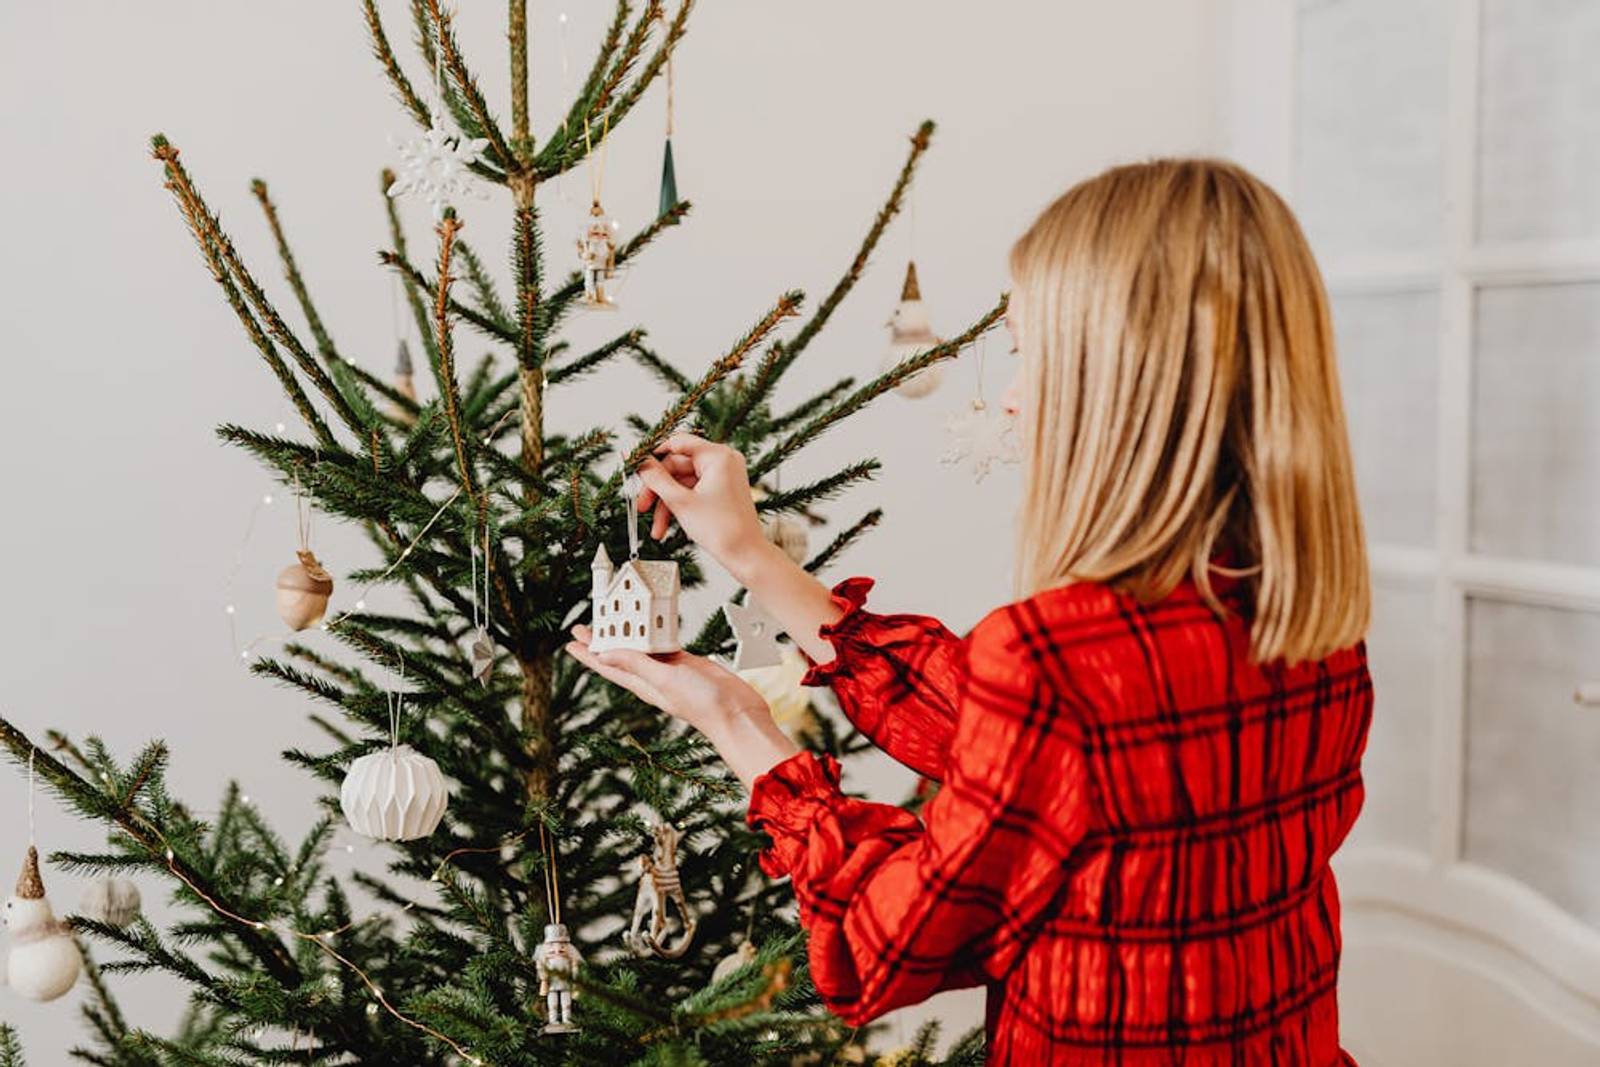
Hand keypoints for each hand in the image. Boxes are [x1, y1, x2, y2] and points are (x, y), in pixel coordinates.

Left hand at [563, 624, 800, 786]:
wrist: (737, 713)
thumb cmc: (703, 704)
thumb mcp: (664, 680)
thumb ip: (637, 665)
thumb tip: (605, 654)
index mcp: (642, 684)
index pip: (607, 666)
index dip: (588, 655)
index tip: (571, 642)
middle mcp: (652, 677)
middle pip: (619, 654)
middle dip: (602, 640)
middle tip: (585, 625)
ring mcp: (670, 670)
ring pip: (641, 647)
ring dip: (626, 634)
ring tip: (613, 619)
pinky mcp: (687, 663)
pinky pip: (664, 644)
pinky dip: (655, 633)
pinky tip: (651, 625)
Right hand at [634, 433, 766, 572]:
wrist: (745, 555)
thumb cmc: (722, 529)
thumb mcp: (680, 501)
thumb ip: (656, 478)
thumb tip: (640, 462)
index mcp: (718, 455)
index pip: (677, 443)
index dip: (654, 455)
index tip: (637, 467)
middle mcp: (723, 460)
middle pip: (677, 466)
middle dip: (658, 491)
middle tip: (642, 506)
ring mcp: (723, 475)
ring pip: (682, 483)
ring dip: (667, 504)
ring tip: (657, 528)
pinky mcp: (722, 489)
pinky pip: (693, 491)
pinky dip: (680, 506)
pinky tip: (667, 526)